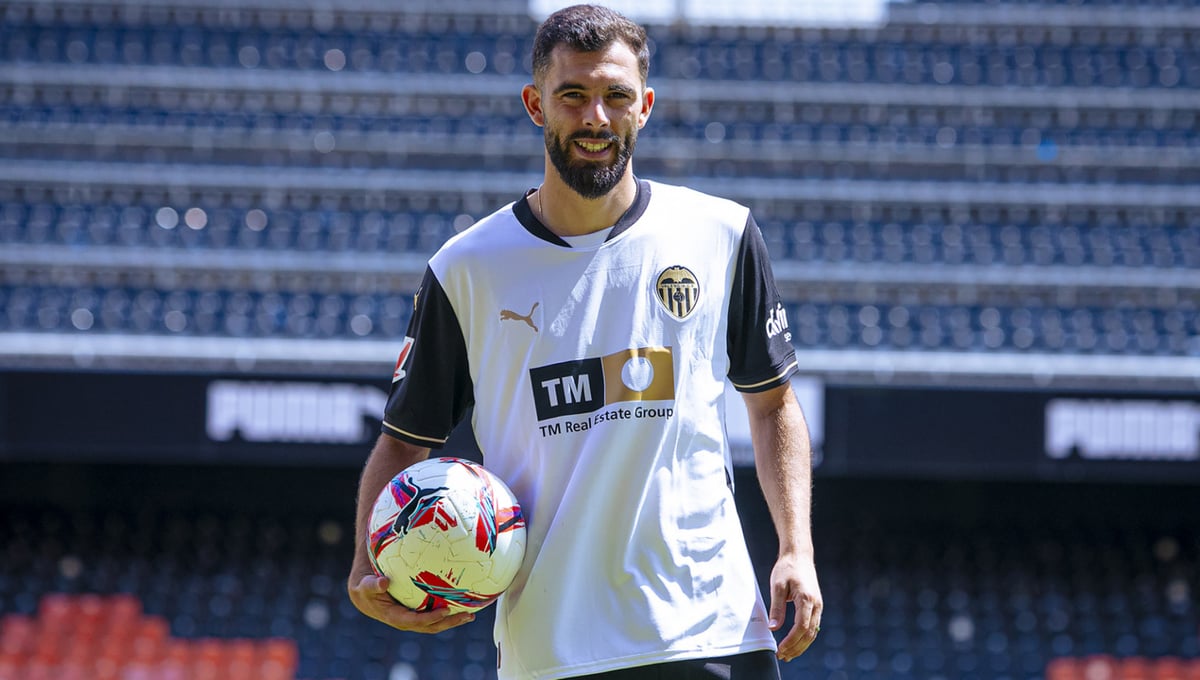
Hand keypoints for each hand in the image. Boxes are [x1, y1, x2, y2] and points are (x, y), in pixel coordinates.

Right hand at [348, 572, 475, 632]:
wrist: (364, 590)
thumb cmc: (364, 586)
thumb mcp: (363, 585)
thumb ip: (372, 585)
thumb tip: (383, 582)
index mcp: (394, 616)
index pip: (415, 621)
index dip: (430, 618)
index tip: (444, 611)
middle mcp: (406, 620)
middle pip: (430, 626)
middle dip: (448, 623)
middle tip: (467, 615)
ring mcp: (412, 616)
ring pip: (435, 622)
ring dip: (452, 620)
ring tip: (470, 614)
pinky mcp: (417, 610)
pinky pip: (434, 612)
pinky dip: (447, 610)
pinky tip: (461, 602)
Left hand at [767, 552, 821, 661]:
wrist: (799, 555)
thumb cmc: (787, 568)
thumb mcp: (777, 586)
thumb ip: (776, 608)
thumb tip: (773, 628)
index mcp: (807, 599)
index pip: (801, 627)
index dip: (791, 641)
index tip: (780, 649)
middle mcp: (816, 604)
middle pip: (809, 634)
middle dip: (796, 648)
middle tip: (782, 656)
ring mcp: (818, 605)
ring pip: (813, 632)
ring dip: (801, 645)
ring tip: (788, 654)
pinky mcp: (816, 605)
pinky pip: (813, 626)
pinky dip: (804, 637)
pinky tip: (795, 643)